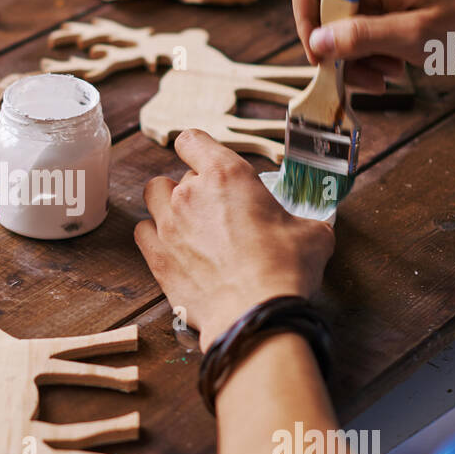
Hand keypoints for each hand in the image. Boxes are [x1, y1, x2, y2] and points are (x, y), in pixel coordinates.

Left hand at [135, 130, 334, 351]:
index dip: (198, 149)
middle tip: (218, 210)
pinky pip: (142, 232)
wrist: (256, 313)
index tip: (207, 161)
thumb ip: (306, 221)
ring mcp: (168, 225)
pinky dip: (153, 235)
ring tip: (188, 222)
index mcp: (227, 175)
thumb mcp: (312, 235)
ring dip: (167, 203)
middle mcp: (190, 194)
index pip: (193, 140)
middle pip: (180, 175)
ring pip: (153, 195)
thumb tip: (313, 228)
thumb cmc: (285, 269)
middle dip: (197, 188)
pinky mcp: (157, 257)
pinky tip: (172, 246)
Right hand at [290, 0, 454, 87]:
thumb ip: (360, 37)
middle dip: (338, 48)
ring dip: (357, 56)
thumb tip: (316, 43)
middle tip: (367, 77)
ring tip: (389, 73)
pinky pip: (363, 26)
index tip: (323, 58)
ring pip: (341, 25)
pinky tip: (394, 64)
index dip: (307, 24)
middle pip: (323, 10)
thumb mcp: (412, 35)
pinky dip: (371, 51)